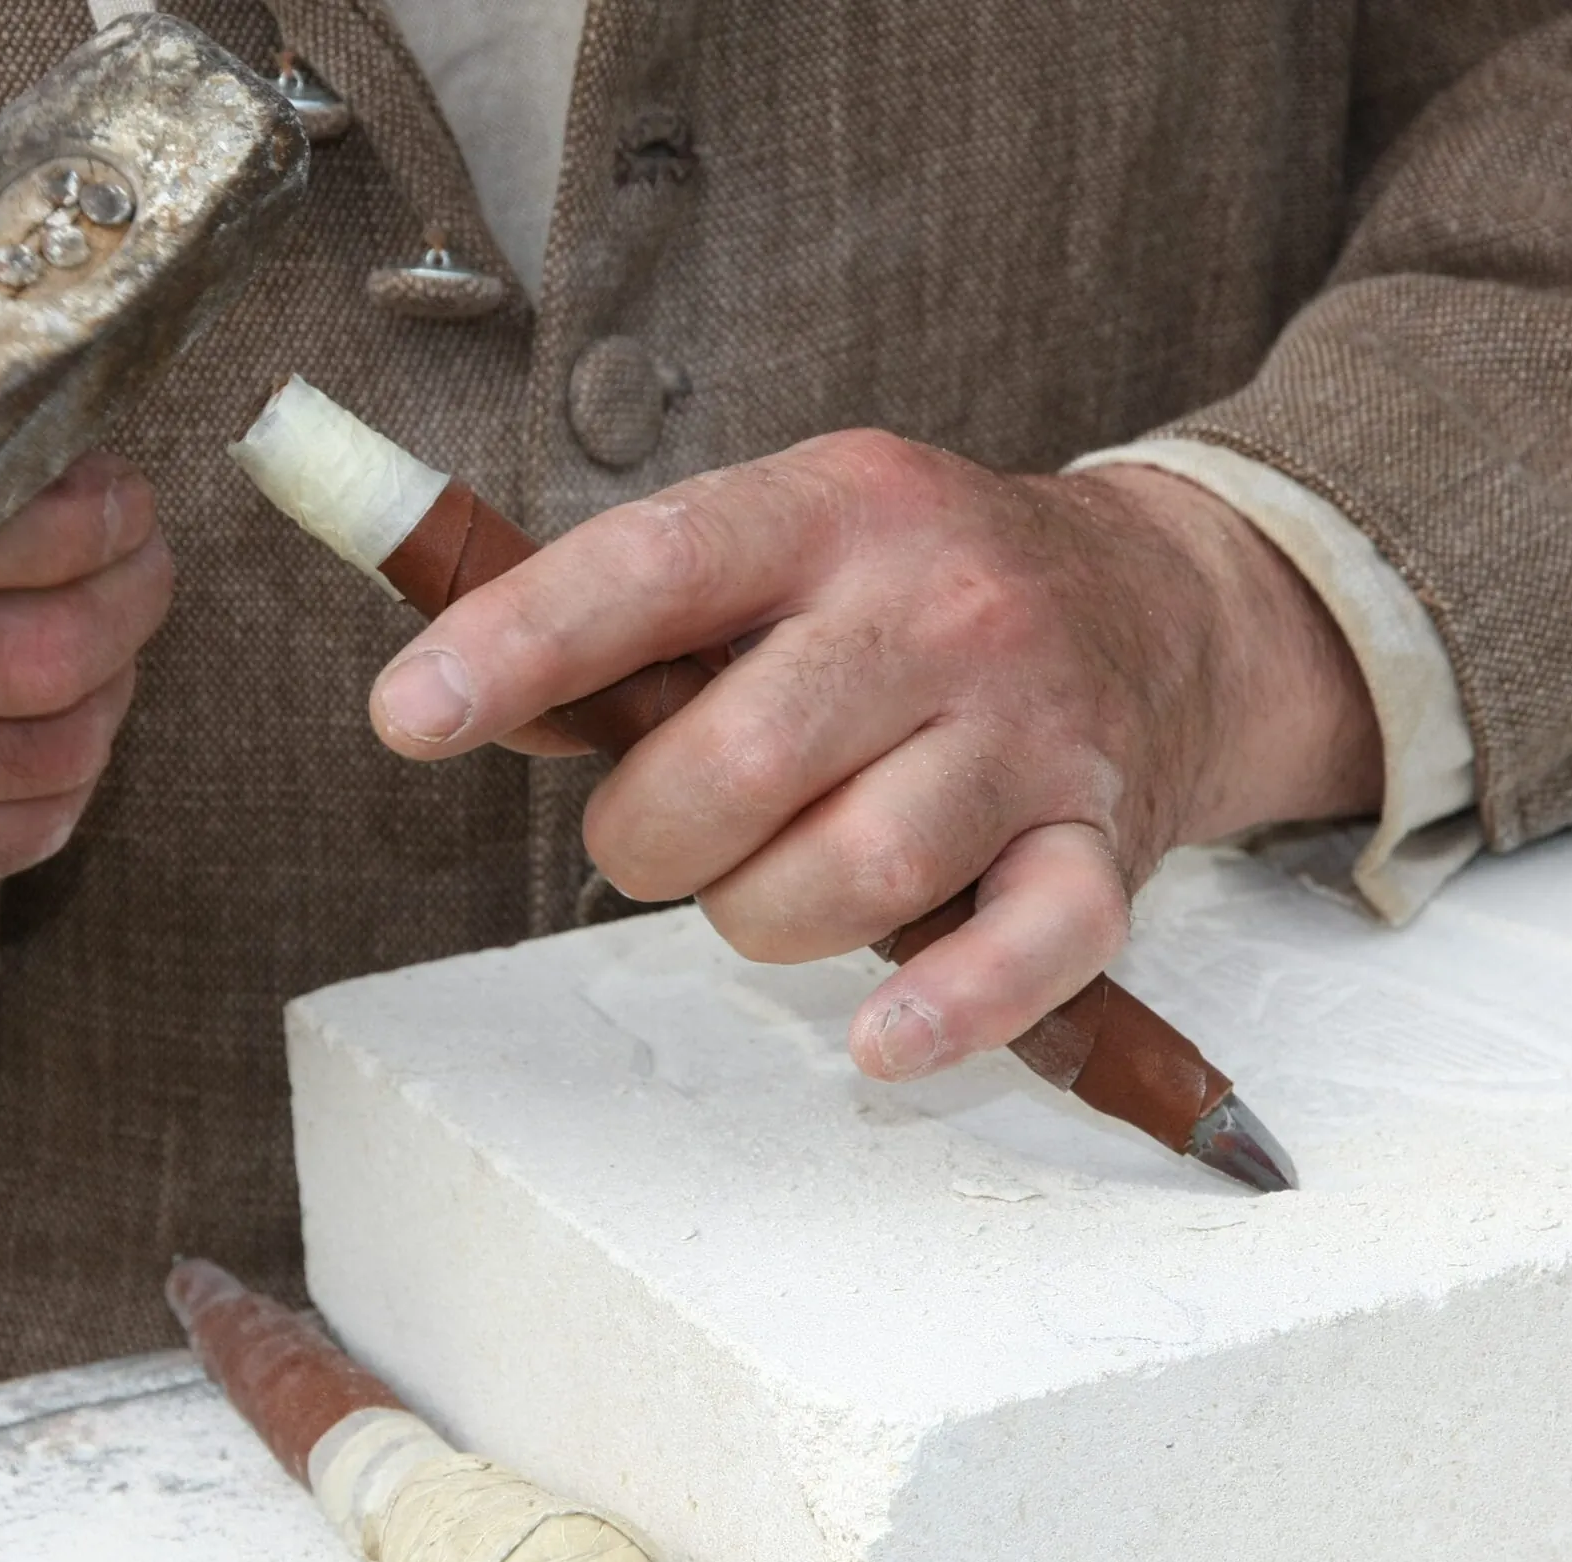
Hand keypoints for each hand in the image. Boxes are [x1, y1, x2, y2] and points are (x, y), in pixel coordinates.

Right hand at [0, 306, 174, 916]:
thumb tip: (63, 362)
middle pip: (35, 656)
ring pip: (40, 753)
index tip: (123, 506)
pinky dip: (64, 792)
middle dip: (131, 612)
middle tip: (144, 577)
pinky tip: (60, 740)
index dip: (89, 525)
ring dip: (110, 700)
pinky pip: (2, 840)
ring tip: (107, 656)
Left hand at [367, 430, 1381, 1079]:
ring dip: (761, 918)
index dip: (519, 645)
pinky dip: (947, 1013)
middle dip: (651, 835)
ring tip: (773, 882)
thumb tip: (461, 698)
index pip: (654, 570)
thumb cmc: (918, 591)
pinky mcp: (1103, 844)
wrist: (1164, 604)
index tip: (408, 715)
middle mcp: (939, 608)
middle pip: (735, 761)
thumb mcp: (783, 542)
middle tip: (665, 832)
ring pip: (844, 877)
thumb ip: (634, 623)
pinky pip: (1027, 951)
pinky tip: (882, 1042)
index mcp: (833, 510)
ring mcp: (1030, 730)